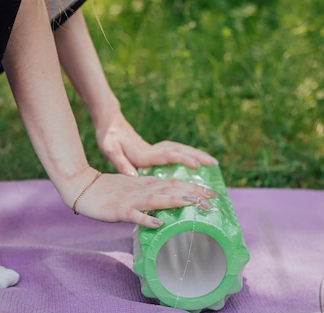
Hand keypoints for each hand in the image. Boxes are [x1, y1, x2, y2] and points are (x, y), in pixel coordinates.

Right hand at [71, 167, 215, 227]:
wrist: (81, 187)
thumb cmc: (106, 191)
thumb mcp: (131, 190)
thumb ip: (148, 195)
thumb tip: (163, 206)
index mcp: (146, 185)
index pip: (174, 185)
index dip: (193, 188)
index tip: (211, 194)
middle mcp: (142, 190)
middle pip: (171, 190)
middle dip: (193, 194)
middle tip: (213, 199)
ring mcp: (131, 200)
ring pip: (157, 199)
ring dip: (177, 201)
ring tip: (195, 204)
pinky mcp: (118, 210)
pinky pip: (134, 215)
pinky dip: (146, 218)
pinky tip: (159, 223)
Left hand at [95, 112, 217, 175]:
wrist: (110, 124)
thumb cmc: (108, 138)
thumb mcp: (110, 150)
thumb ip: (122, 163)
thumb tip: (134, 177)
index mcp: (144, 153)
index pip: (167, 156)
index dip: (182, 159)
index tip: (196, 165)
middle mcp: (154, 149)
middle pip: (180, 151)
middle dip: (198, 156)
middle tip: (214, 163)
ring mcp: (156, 148)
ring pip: (181, 149)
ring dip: (197, 154)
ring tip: (213, 162)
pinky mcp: (156, 149)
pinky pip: (176, 151)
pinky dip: (189, 154)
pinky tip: (197, 160)